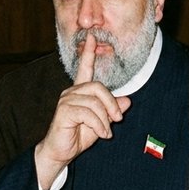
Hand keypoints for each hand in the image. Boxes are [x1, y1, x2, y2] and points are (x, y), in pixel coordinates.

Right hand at [34, 34, 130, 187]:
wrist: (60, 153)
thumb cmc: (78, 136)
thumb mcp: (101, 123)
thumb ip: (111, 110)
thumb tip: (128, 100)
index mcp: (80, 92)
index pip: (85, 68)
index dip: (89, 53)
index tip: (92, 37)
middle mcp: (71, 92)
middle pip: (98, 87)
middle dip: (112, 104)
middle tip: (118, 120)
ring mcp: (66, 100)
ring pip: (95, 101)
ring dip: (105, 119)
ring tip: (105, 132)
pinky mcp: (64, 111)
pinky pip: (89, 113)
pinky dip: (99, 125)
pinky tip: (100, 134)